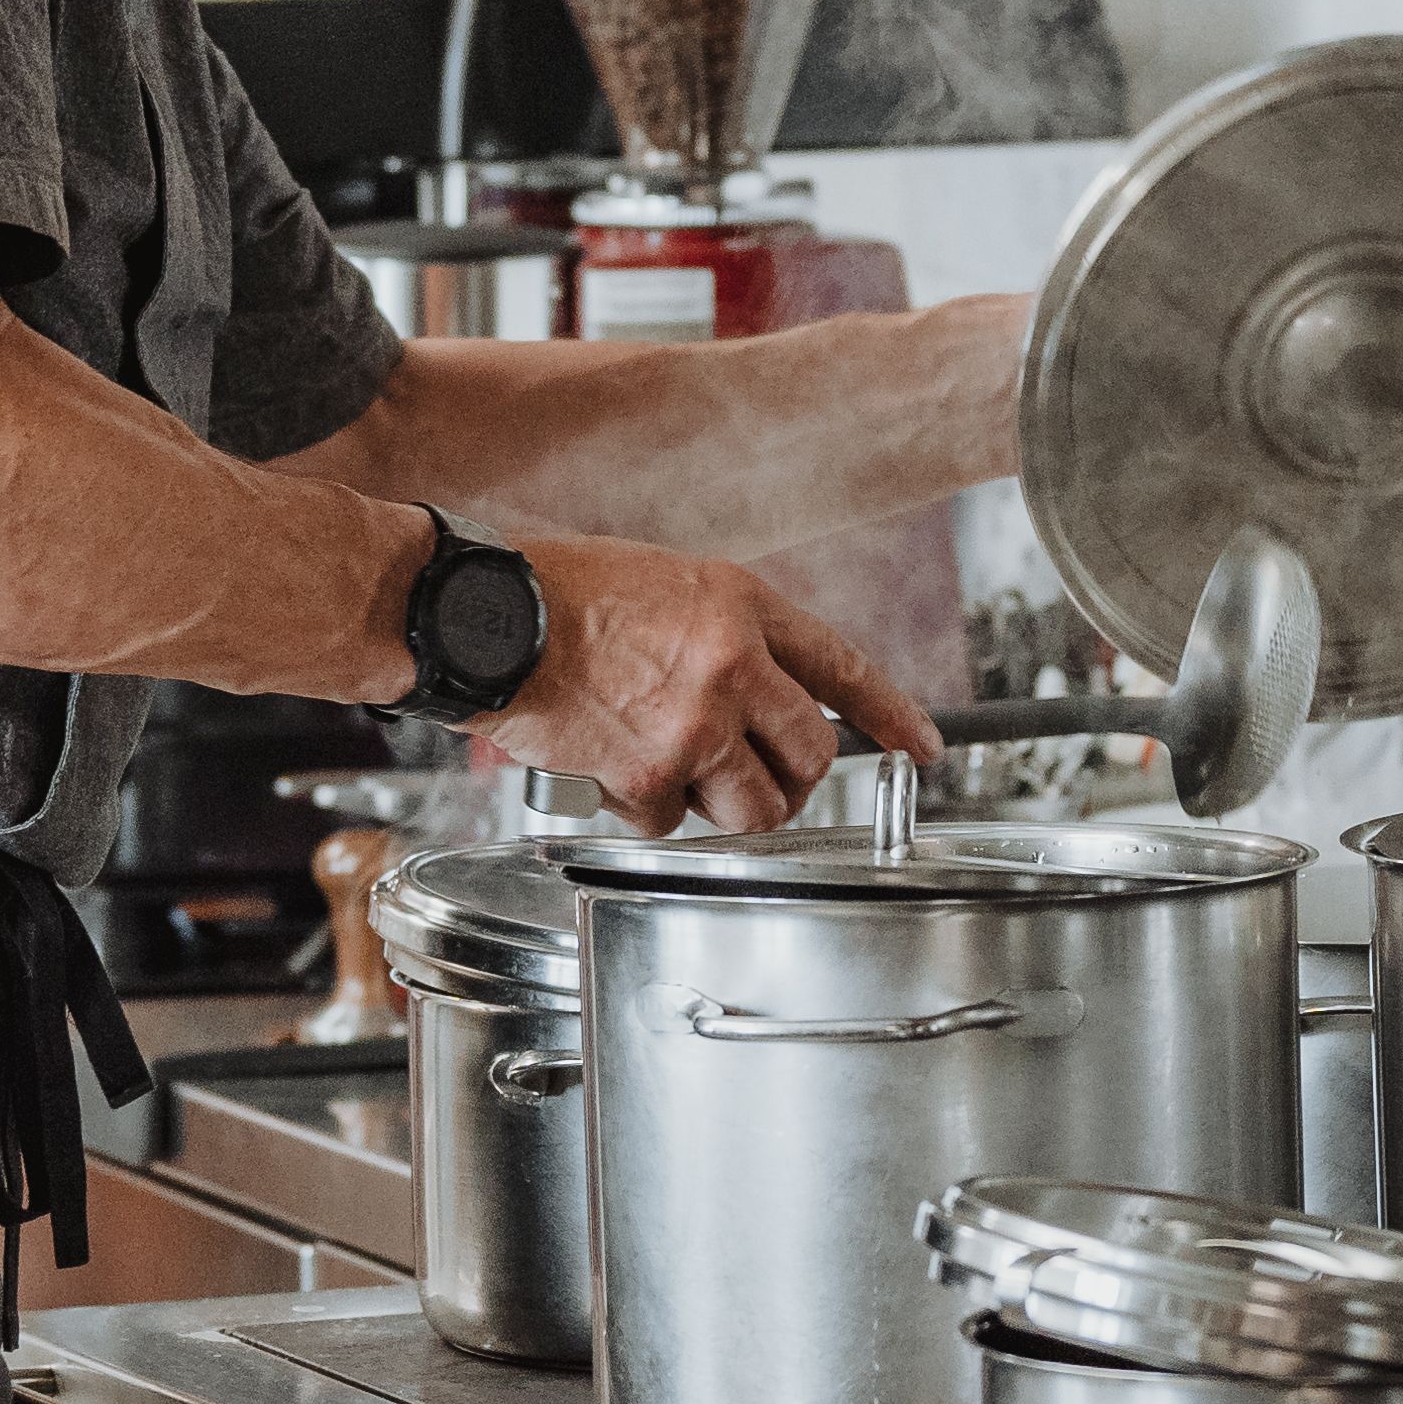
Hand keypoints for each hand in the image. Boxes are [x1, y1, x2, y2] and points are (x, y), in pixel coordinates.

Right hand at [468, 536, 937, 837]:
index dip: (888, 712)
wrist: (482, 617)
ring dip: (723, 807)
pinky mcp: (647, 774)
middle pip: (810, 756)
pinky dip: (645, 811)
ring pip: (755, 807)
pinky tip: (611, 770)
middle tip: (760, 780)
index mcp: (740, 603)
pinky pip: (671, 822)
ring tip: (678, 777)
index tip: (920, 746)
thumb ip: (721, 632)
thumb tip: (758, 692)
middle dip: (793, 780)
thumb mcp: (662, 582)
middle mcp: (731, 663)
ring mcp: (694, 724)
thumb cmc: (555, 590)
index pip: (841, 665)